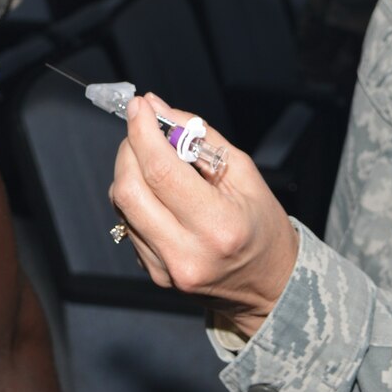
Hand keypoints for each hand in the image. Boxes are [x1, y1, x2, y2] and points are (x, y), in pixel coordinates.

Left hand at [109, 93, 299, 339]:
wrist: (269, 284)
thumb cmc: (262, 225)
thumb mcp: (245, 173)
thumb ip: (199, 137)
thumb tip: (157, 107)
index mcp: (218, 226)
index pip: (162, 172)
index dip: (143, 133)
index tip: (138, 106)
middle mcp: (187, 253)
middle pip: (129, 190)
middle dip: (128, 150)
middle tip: (142, 131)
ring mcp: (166, 269)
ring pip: (122, 206)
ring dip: (128, 172)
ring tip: (152, 160)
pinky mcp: (155, 275)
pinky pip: (129, 225)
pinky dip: (135, 198)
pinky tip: (156, 193)